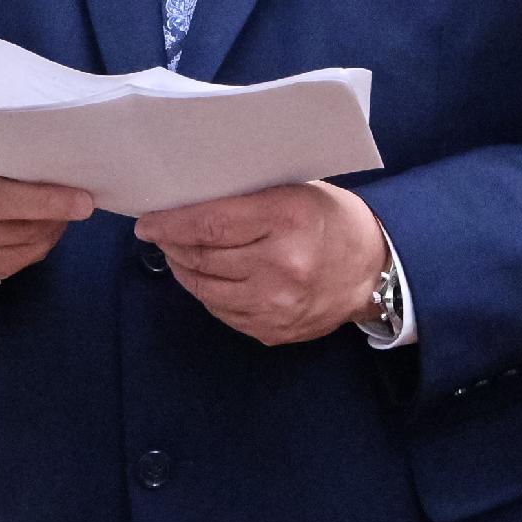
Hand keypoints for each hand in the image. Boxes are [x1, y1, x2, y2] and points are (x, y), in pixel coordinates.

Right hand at [0, 129, 90, 282]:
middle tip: (83, 204)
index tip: (70, 179)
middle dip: (42, 207)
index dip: (27, 182)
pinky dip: (36, 250)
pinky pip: (6, 263)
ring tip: (66, 214)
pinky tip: (48, 232)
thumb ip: (14, 138)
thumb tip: (64, 152)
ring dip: (45, 230)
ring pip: (3, 240)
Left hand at [133, 181, 387, 345]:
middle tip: (159, 233)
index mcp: (286, 219)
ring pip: (206, 289)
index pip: (210, 224)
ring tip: (178, 253)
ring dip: (184, 270)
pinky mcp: (273, 330)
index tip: (148, 221)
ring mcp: (276, 305)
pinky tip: (206, 277)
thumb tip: (190, 199)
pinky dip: (207, 293)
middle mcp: (280, 266)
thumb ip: (248, 197)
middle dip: (173, 244)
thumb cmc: (331, 220)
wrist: (374, 270)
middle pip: (202, 258)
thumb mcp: (295, 191)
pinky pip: (223, 312)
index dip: (171, 223)